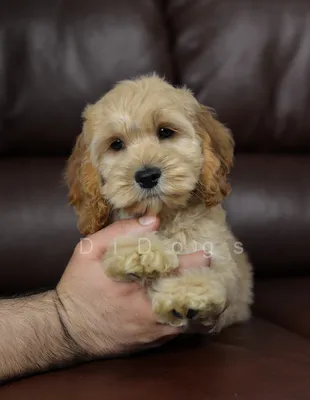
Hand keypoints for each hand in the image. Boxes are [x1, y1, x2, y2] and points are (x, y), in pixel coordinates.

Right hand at [55, 216, 209, 358]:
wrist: (66, 330)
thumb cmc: (77, 287)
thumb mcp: (88, 251)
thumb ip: (119, 233)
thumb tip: (152, 221)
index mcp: (136, 286)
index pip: (173, 271)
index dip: (193, 262)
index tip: (206, 254)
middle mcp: (148, 313)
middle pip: (187, 298)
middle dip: (204, 284)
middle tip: (213, 272)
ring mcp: (151, 333)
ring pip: (187, 319)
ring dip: (198, 302)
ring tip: (208, 288)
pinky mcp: (149, 344)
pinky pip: (177, 332)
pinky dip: (187, 318)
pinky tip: (191, 306)